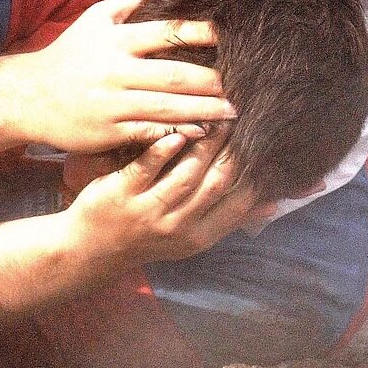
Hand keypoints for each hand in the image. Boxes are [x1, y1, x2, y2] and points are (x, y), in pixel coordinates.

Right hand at [0, 0, 236, 153]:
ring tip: (233, 112)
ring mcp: (112, 104)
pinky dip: (177, 133)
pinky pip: (149, 133)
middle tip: (244, 83)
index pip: (166, 33)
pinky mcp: (108, 132)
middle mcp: (115, 71)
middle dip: (212, 81)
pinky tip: (201, 134)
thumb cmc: (70, 53)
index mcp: (116, 40)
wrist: (29, 96)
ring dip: (204, 111)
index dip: (201, 34)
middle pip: (174, 75)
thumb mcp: (98, 18)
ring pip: (167, 108)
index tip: (231, 35)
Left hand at [64, 131, 261, 265]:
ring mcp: (149, 211)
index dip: (254, 173)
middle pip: (216, 183)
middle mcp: (177, 227)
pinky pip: (147, 167)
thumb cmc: (150, 236)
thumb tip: (275, 204)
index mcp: (199, 237)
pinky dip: (164, 148)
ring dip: (205, 144)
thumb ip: (229, 218)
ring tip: (216, 117)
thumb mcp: (192, 236)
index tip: (263, 144)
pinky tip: (178, 129)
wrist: (92, 250)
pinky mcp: (121, 194)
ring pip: (186, 174)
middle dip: (233, 150)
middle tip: (242, 119)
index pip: (239, 202)